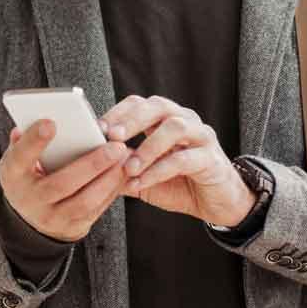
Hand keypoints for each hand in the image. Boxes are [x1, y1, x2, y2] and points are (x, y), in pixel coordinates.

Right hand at [0, 120, 130, 242]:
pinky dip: (112, 190)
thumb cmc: (28, 177)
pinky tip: (123, 173)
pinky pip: (96, 209)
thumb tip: (27, 123)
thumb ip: (25, 141)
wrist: (30, 220)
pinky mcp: (73, 227)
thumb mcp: (18, 160)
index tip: (51, 122)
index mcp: (13, 176)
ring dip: (108, 180)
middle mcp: (31, 200)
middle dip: (92, 164)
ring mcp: (52, 217)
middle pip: (62, 183)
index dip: (34, 141)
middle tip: (115, 146)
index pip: (20, 158)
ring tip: (124, 159)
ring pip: (85, 201)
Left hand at [99, 95, 254, 227]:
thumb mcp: (143, 177)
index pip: (141, 103)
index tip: (97, 129)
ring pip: (175, 127)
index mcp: (166, 120)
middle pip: (159, 106)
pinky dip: (159, 170)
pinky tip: (143, 182)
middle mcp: (185, 121)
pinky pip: (184, 159)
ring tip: (129, 167)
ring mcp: (202, 137)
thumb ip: (121, 168)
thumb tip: (90, 165)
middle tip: (113, 137)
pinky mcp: (212, 159)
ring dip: (148, 147)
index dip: (119, 112)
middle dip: (133, 119)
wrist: (217, 204)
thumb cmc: (179, 185)